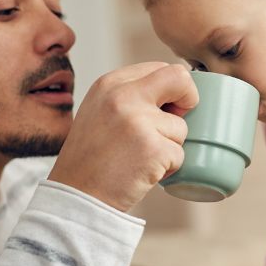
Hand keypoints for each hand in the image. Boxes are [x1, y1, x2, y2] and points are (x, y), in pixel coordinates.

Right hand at [48, 62, 197, 211]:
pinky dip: (168, 168)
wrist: (76, 197)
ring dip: (169, 147)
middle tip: (174, 123)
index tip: (163, 109)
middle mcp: (123, 95)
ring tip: (140, 159)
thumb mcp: (100, 111)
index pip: (160, 68)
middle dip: (189, 99)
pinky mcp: (152, 148)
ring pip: (181, 127)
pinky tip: (142, 173)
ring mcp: (138, 120)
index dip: (170, 90)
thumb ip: (130, 97)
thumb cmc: (91, 159)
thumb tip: (174, 94)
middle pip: (180, 78)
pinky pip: (180, 154)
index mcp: (110, 83)